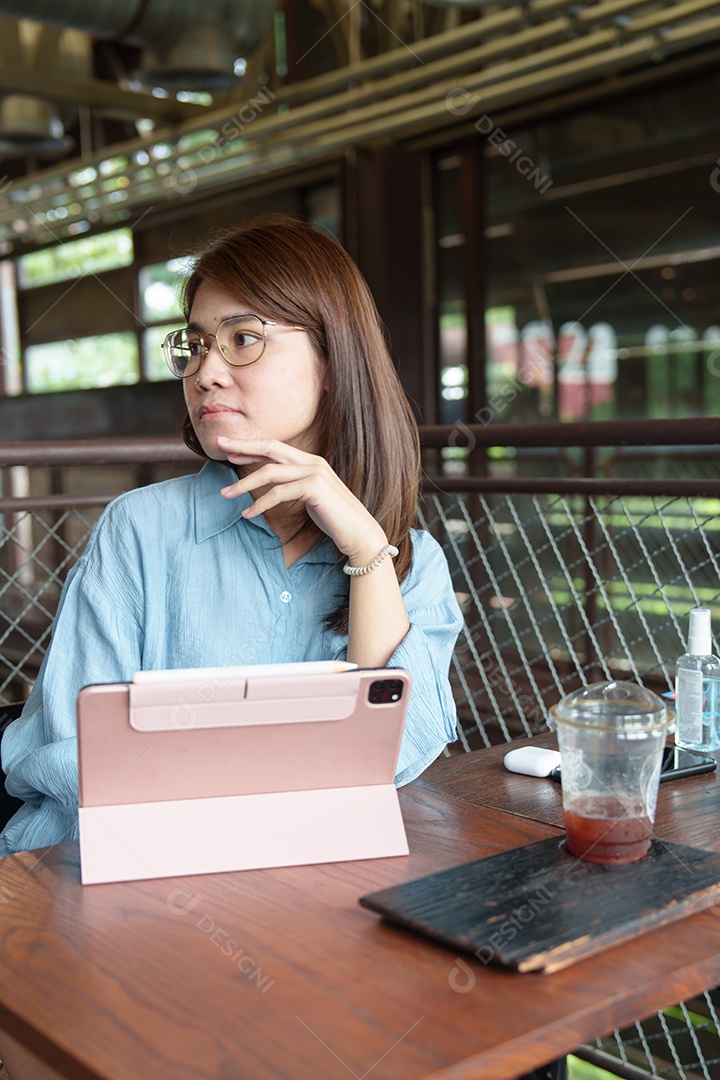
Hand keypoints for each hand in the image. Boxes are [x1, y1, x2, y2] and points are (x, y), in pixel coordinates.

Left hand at [217, 436, 387, 561]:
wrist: (359, 532)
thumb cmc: (333, 518)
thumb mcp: (310, 496)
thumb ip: (293, 485)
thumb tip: (271, 485)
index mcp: (310, 461)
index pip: (275, 447)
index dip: (251, 446)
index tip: (229, 448)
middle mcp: (312, 461)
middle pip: (270, 448)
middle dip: (243, 447)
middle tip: (219, 448)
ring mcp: (314, 472)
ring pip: (270, 472)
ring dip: (244, 483)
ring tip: (225, 494)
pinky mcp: (314, 488)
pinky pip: (278, 493)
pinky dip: (260, 504)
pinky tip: (248, 514)